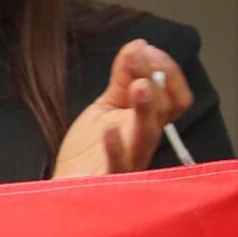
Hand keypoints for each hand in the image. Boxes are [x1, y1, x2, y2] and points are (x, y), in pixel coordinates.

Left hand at [54, 37, 190, 178]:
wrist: (62, 190)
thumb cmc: (87, 153)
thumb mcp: (105, 108)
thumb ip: (122, 79)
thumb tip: (138, 46)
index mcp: (147, 123)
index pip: (175, 97)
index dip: (168, 72)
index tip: (147, 50)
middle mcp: (144, 141)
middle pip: (165, 110)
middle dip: (156, 79)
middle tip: (140, 58)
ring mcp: (129, 162)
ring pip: (148, 135)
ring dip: (146, 108)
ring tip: (139, 86)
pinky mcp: (108, 181)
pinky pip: (119, 166)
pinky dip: (116, 148)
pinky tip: (109, 128)